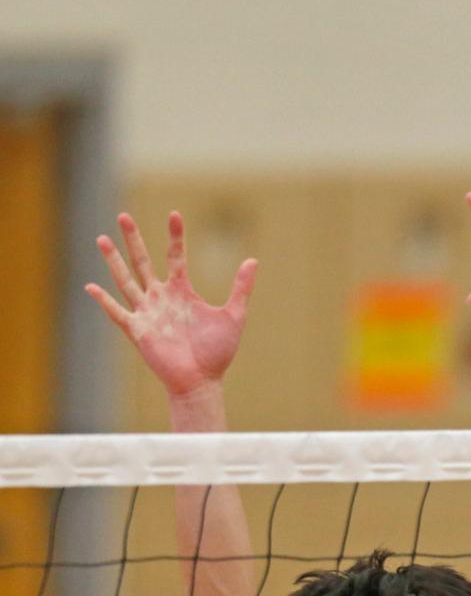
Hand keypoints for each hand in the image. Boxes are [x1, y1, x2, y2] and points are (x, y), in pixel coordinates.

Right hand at [85, 212, 255, 397]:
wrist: (202, 381)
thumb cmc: (217, 352)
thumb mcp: (234, 315)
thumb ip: (241, 288)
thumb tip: (253, 260)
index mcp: (182, 292)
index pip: (175, 257)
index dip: (175, 236)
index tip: (175, 214)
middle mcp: (161, 298)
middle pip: (144, 262)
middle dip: (133, 239)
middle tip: (123, 215)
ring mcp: (147, 313)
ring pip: (126, 281)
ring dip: (114, 261)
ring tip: (101, 239)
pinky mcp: (138, 330)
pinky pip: (118, 313)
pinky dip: (105, 301)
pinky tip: (92, 286)